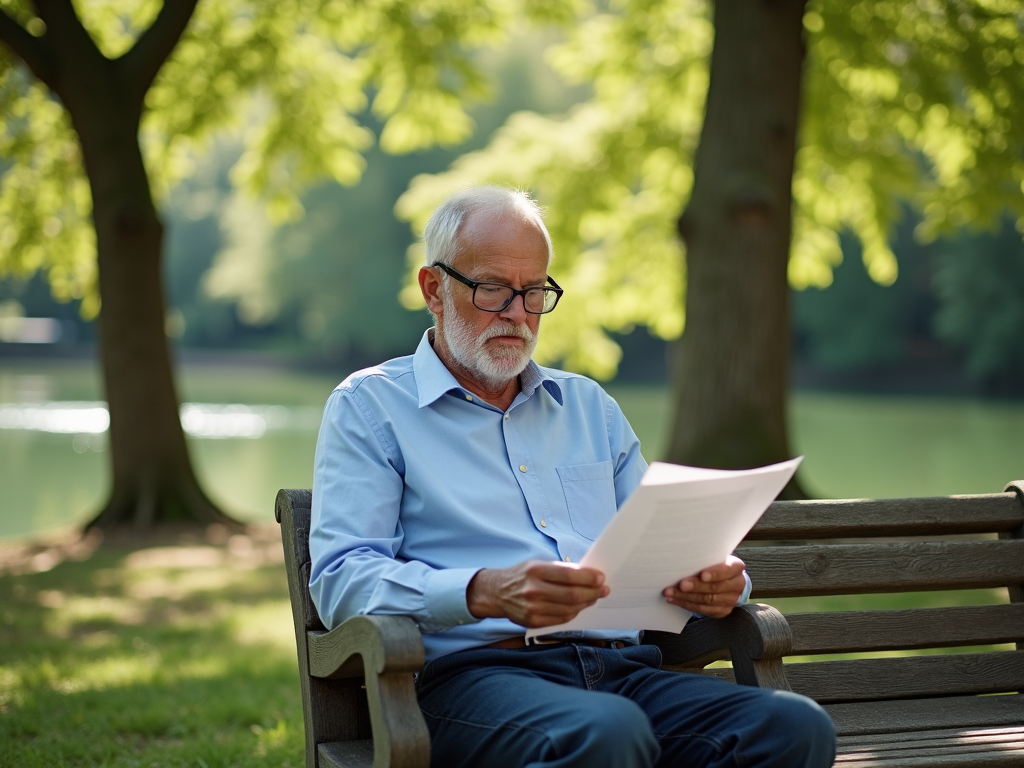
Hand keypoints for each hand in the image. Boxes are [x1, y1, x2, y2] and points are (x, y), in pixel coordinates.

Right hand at [467, 560, 609, 628]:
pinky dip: (574, 613)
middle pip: (572, 595)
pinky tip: (579, 607)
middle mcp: (533, 590)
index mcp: (535, 571)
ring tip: (594, 597)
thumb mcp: (537, 564)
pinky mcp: (534, 622)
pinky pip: (561, 619)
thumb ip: (560, 569)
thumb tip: (588, 575)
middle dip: (593, 592)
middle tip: (604, 590)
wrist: (497, 593)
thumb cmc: (522, 576)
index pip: (569, 576)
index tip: (601, 578)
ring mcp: (533, 608)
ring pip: (569, 609)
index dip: (588, 578)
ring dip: (586, 603)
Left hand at [662, 555, 745, 618]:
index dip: (715, 573)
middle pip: (715, 588)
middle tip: (681, 585)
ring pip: (708, 601)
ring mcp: (731, 600)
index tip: (702, 575)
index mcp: (736, 567)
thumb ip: (705, 559)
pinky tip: (675, 600)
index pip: (727, 570)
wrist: (725, 579)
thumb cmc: (714, 564)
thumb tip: (683, 559)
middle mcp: (737, 584)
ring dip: (686, 597)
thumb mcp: (713, 557)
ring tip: (670, 592)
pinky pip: (703, 610)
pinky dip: (687, 604)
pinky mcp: (722, 611)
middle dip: (696, 587)